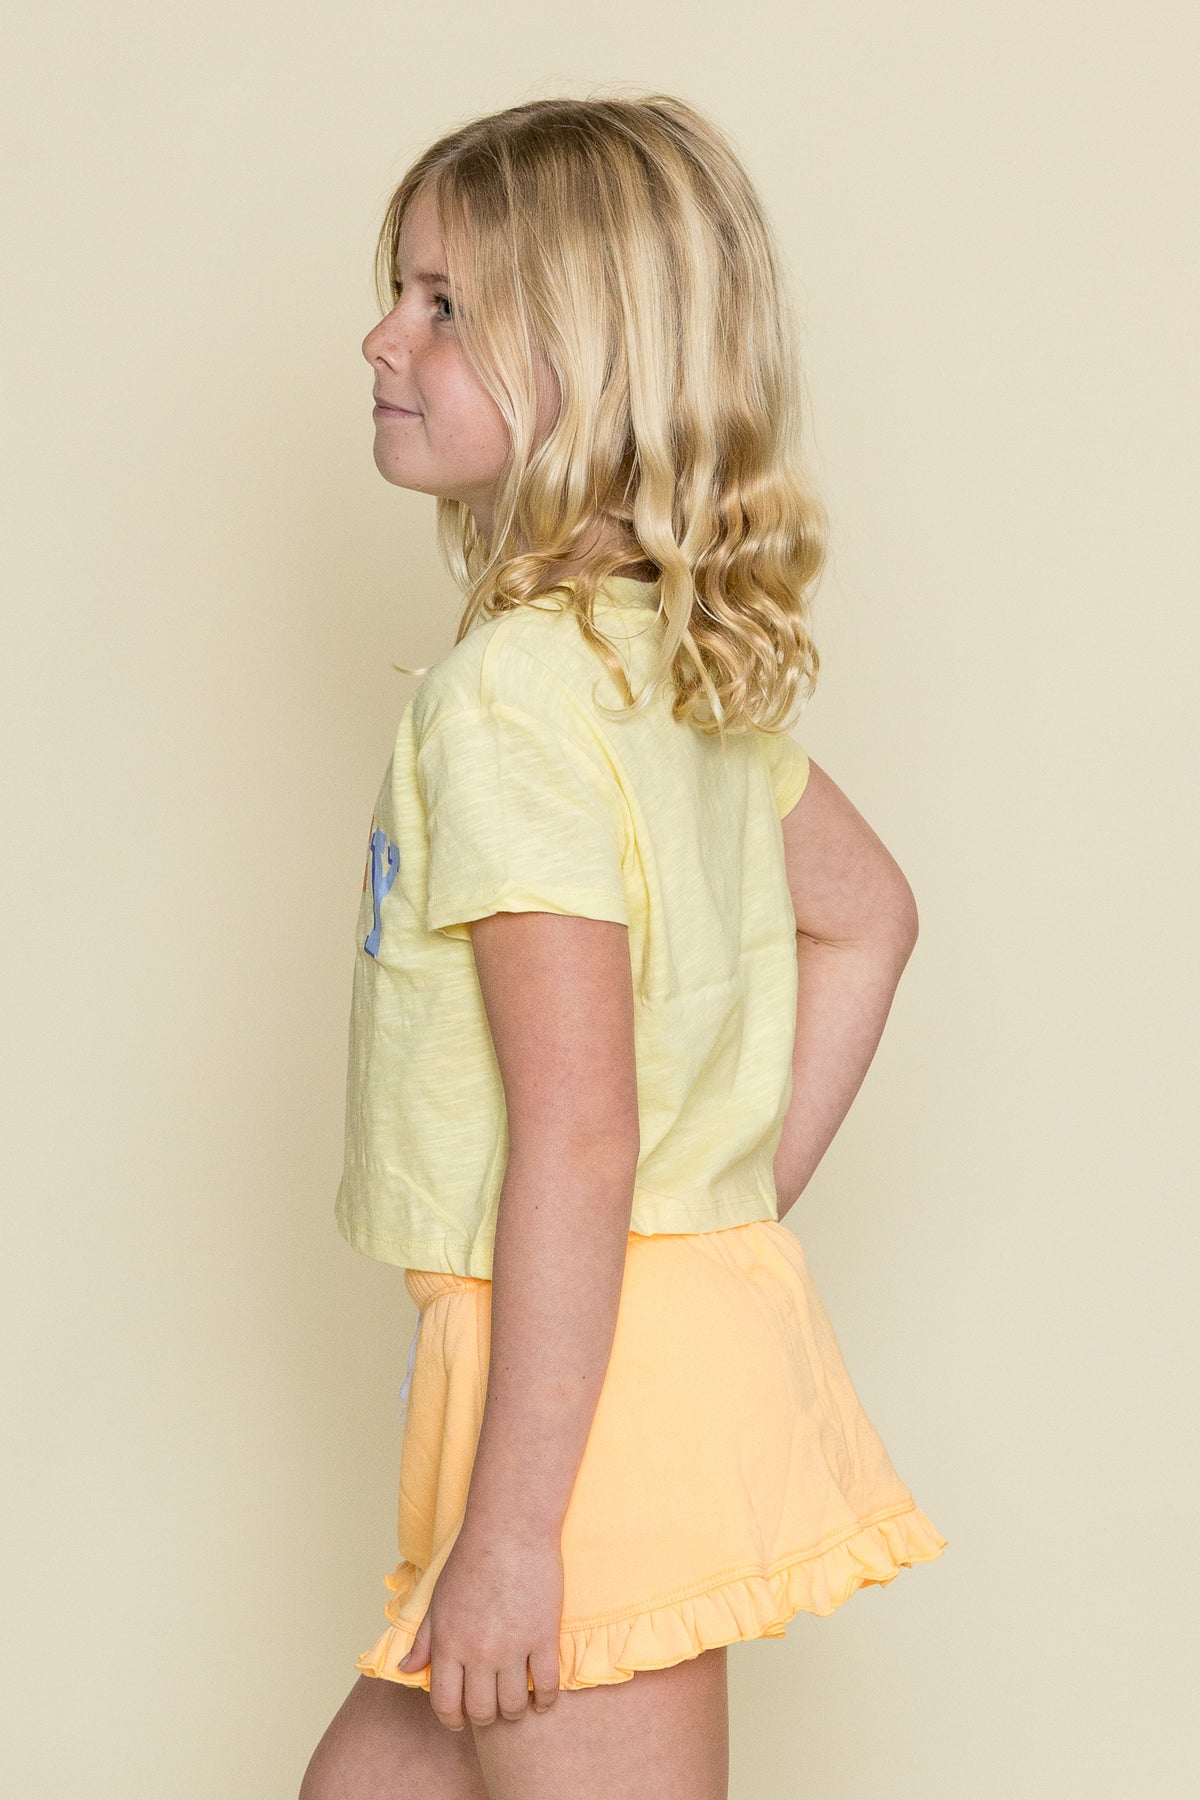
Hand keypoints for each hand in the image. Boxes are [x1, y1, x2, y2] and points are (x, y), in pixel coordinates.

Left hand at [398, 1517, 563, 1729]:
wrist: (510, 1529)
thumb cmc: (471, 1559)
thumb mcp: (438, 1599)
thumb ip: (424, 1640)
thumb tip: (407, 1670)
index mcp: (449, 1644)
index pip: (445, 1703)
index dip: (452, 1720)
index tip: (459, 1720)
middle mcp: (479, 1652)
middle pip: (481, 1710)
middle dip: (484, 1717)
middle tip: (490, 1710)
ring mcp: (513, 1647)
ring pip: (513, 1704)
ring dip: (514, 1712)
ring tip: (517, 1704)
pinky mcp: (544, 1637)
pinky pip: (547, 1685)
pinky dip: (545, 1700)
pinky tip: (542, 1700)